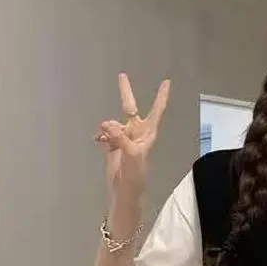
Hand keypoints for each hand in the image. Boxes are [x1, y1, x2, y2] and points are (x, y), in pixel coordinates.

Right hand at [95, 73, 170, 200]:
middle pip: (129, 107)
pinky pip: (104, 133)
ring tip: (106, 140)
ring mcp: (124, 138)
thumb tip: (107, 124)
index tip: (166, 82)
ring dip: (107, 127)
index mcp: (147, 134)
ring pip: (112, 122)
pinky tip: (100, 142)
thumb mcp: (130, 154)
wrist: (125, 190)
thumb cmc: (135, 174)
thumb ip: (119, 137)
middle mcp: (137, 133)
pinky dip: (101, 136)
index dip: (161, 97)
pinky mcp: (113, 145)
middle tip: (121, 75)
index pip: (156, 111)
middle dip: (125, 92)